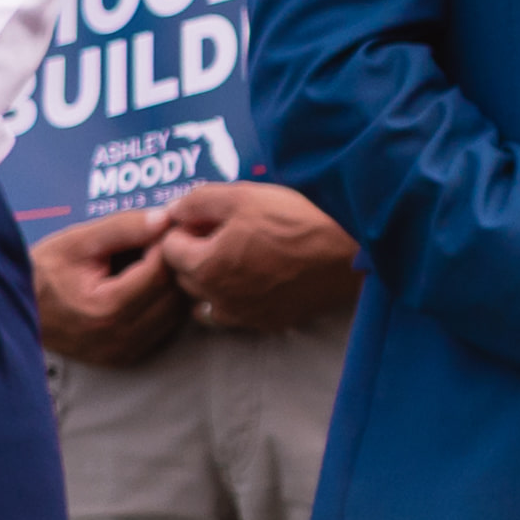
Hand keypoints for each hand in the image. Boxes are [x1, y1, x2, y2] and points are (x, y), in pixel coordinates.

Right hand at [26, 205, 193, 371]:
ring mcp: (125, 352)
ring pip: (178, 314)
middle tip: (162, 241)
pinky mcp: (126, 357)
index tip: (165, 226)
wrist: (14, 310)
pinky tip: (148, 286)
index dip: (168, 244)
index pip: (161, 272)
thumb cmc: (42, 273)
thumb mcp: (78, 241)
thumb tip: (165, 219)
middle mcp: (120, 337)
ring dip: (174, 285)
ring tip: (152, 262)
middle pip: (175, 295)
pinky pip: (166, 328)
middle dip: (174, 264)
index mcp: (107, 309)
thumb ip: (123, 228)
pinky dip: (165, 304)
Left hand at [150, 179, 359, 331]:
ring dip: (209, 282)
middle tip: (222, 233)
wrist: (350, 253)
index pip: (168, 248)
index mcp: (204, 266)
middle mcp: (216, 298)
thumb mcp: (243, 196)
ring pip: (205, 301)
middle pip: (184, 277)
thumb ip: (197, 201)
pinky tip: (254, 281)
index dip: (184, 228)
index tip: (206, 218)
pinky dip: (233, 300)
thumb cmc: (296, 221)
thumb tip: (172, 211)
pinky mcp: (267, 323)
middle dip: (193, 255)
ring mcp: (242, 315)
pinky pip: (234, 315)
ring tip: (235, 260)